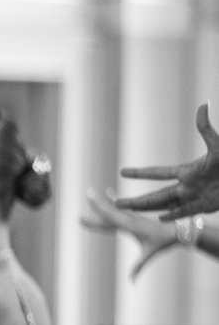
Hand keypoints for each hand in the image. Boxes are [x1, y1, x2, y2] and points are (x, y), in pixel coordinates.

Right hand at [81, 187, 177, 278]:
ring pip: (117, 208)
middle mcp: (131, 219)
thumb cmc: (165, 242)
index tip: (80, 217)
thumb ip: (139, 266)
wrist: (180, 231)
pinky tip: (114, 198)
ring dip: (107, 201)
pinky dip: (117, 203)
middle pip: (110, 210)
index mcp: (130, 226)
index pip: (108, 220)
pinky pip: (124, 209)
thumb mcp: (150, 253)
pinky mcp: (138, 217)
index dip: (93, 219)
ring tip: (98, 192)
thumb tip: (131, 282)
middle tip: (86, 193)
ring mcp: (134, 217)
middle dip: (97, 203)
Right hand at [116, 103, 218, 219]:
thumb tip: (203, 105)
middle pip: (155, 195)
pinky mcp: (204, 207)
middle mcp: (186, 186)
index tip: (122, 171)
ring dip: (147, 209)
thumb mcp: (218, 146)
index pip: (158, 173)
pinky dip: (171, 217)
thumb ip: (206, 129)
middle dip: (135, 200)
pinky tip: (158, 219)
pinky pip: (183, 213)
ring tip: (130, 212)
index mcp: (187, 171)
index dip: (140, 173)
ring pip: (164, 206)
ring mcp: (194, 197)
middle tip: (116, 203)